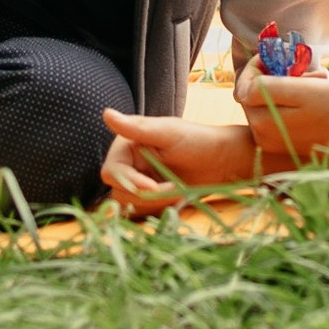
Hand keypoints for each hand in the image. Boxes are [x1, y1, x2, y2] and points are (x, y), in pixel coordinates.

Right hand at [99, 113, 260, 213]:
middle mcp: (128, 166)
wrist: (223, 161)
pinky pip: (143, 215)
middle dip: (146, 196)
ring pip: (130, 207)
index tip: (155, 187)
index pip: (112, 172)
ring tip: (177, 193)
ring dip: (154, 205)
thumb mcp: (168, 132)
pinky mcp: (150, 201)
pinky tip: (176, 202)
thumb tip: (106, 113)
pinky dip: (159, 212)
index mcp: (126, 147)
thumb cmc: (198, 140)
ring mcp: (139, 184)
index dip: (131, 182)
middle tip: (173, 189)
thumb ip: (137, 128)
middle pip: (119, 193)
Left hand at [233, 71, 328, 167]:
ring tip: (309, 80)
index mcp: (263, 121)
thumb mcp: (301, 89)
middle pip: (253, 95)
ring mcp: (273, 142)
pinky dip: (289, 101)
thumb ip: (267, 87)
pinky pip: (276, 114)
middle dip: (271, 76)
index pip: (245, 85)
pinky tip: (310, 96)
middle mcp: (263, 136)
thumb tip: (246, 85)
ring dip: (282, 87)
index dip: (256, 66)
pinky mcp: (284, 143)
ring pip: (266, 103)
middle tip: (297, 67)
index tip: (275, 55)